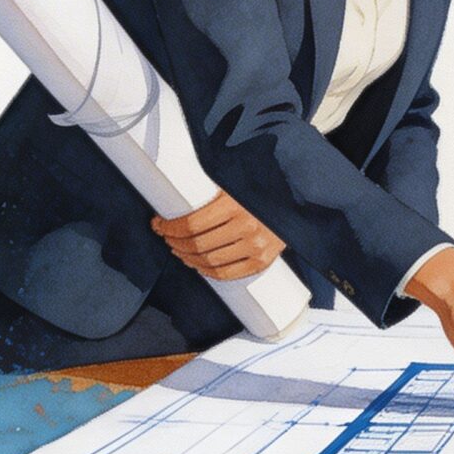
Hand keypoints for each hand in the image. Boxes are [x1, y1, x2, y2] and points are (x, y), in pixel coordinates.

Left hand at [152, 190, 285, 280]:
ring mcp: (257, 247)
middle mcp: (247, 227)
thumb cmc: (260, 187)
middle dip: (175, 243)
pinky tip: (198, 265)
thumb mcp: (235, 180)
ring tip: (179, 251)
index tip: (158, 224)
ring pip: (209, 261)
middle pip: (197, 245)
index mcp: (236, 204)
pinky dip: (207, 272)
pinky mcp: (263, 260)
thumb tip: (173, 192)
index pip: (192, 224)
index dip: (170, 228)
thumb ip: (211, 187)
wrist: (295, 199)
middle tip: (166, 238)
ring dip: (187, 258)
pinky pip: (227, 273)